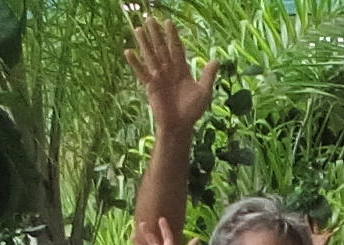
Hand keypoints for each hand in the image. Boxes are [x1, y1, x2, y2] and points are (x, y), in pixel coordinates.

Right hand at [126, 17, 217, 136]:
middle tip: (150, 19)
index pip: (177, 49)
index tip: (168, 23)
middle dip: (156, 34)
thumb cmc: (192, 111)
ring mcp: (159, 77)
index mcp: (182, 70)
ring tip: (138, 28)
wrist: (180, 126)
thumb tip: (216, 60)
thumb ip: (208, 76)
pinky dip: (135, 63)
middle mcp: (169, 71)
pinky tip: (128, 52)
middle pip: (162, 48)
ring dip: (144, 42)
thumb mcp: (204, 92)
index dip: (173, 36)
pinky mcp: (150, 86)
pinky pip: (141, 72)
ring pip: (151, 56)